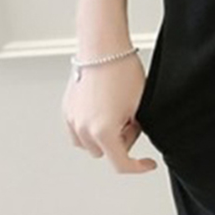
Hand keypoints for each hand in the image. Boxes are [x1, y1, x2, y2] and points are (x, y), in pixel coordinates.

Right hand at [62, 53, 158, 173]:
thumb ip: (135, 130)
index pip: (121, 164)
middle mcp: (84, 129)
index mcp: (103, 132)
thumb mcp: (139, 106)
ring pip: (90, 144)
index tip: (147, 164)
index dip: (138, 166)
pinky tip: (103, 109)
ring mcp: (72, 120)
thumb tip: (132, 138)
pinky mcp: (67, 110)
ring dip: (103, 136)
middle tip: (130, 118)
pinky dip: (90, 127)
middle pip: (106, 152)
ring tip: (116, 112)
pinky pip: (79, 131)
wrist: (103, 48)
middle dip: (120, 141)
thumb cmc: (122, 71)